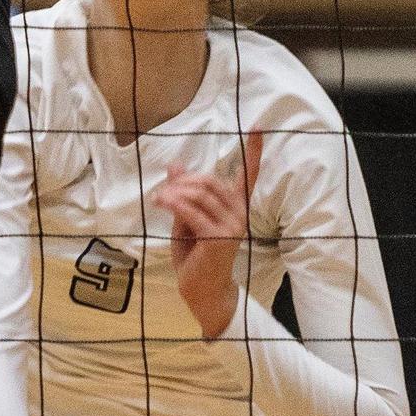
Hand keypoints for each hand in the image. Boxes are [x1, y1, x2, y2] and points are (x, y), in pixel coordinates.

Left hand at [155, 129, 263, 338]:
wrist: (199, 288)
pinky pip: (193, 210)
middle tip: (162, 192)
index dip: (254, 152)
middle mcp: (239, 213)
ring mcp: (232, 225)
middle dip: (182, 181)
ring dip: (173, 192)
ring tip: (158, 200)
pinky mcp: (219, 236)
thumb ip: (183, 193)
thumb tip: (175, 165)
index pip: (248, 175)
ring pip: (199, 193)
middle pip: (208, 180)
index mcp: (235, 207)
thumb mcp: (185, 218)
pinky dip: (174, 203)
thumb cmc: (194, 254)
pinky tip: (160, 202)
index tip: (258, 127)